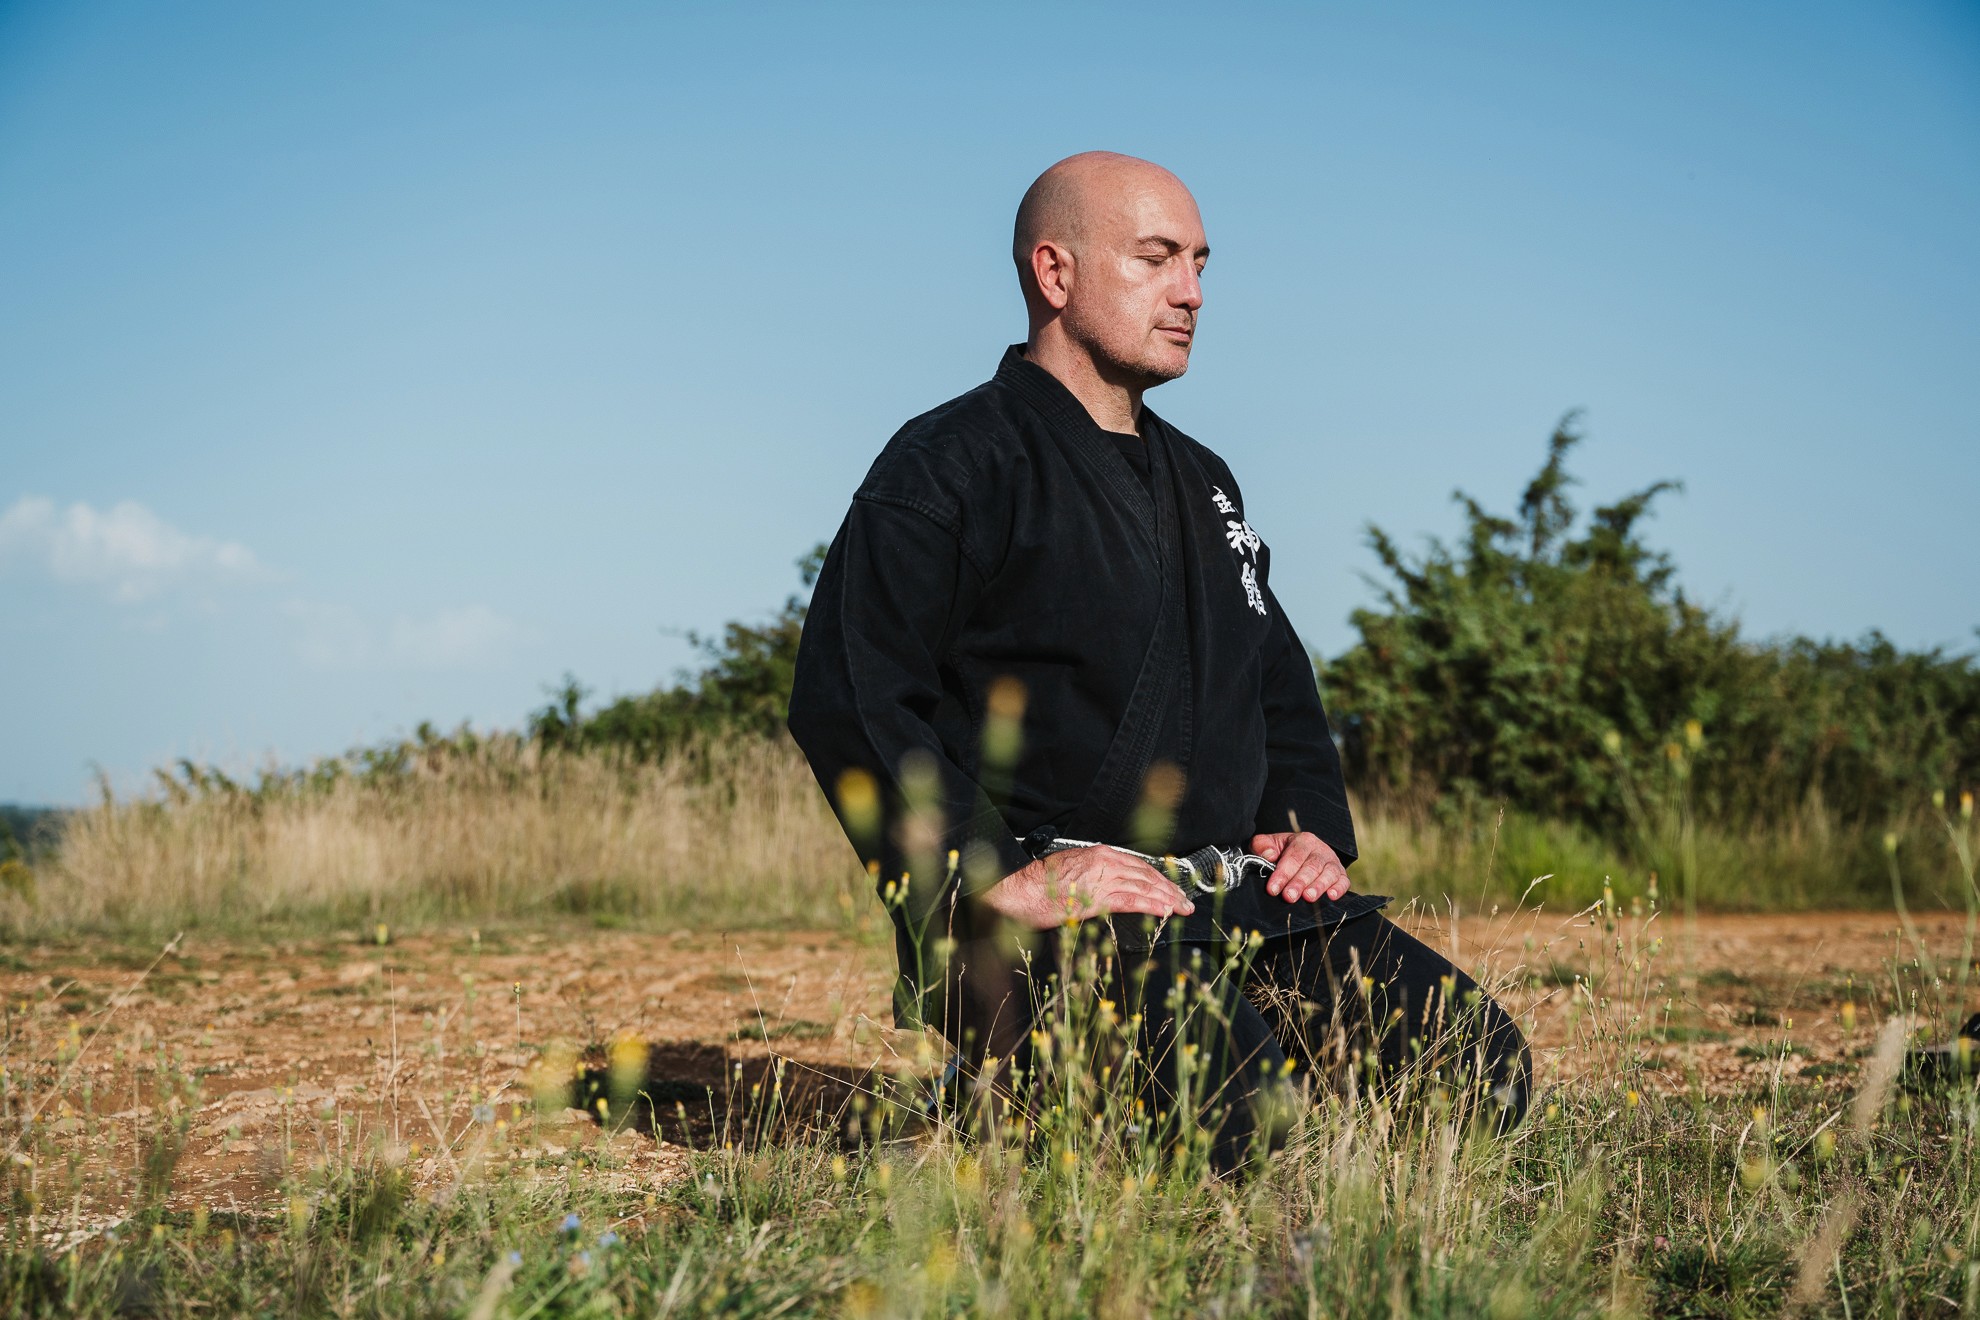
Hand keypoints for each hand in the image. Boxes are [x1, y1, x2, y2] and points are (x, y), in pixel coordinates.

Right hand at [979, 847, 1197, 930]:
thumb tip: (1108, 889)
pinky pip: (1132, 901)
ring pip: (1144, 887)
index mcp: (1100, 853)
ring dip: (1167, 899)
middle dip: (1169, 888)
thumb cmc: (1039, 884)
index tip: (1171, 888)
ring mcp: (1102, 878)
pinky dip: (1152, 906)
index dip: (1158, 878)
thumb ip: (1094, 876)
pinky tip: (1165, 912)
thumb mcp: (1072, 872)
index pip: (1138, 865)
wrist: (1019, 889)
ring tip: (1182, 909)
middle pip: (1146, 875)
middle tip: (1186, 901)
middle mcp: (1105, 861)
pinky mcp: (1097, 897)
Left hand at [1250, 831, 1349, 902]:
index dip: (1282, 874)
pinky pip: (1344, 881)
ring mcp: (1332, 863)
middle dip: (1299, 882)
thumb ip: (1262, 845)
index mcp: (1303, 840)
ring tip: (1308, 897)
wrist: (1303, 853)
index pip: (1293, 857)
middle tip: (1289, 896)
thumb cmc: (1283, 851)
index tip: (1272, 889)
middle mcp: (1320, 850)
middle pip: (1311, 866)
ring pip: (1328, 873)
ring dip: (1319, 886)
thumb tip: (1268, 855)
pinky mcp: (1341, 875)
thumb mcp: (1269, 844)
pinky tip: (1331, 896)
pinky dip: (1339, 889)